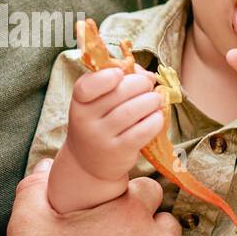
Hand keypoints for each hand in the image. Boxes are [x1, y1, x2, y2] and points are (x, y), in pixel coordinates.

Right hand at [61, 66, 164, 182]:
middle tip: (148, 85)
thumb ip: (120, 81)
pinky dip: (155, 120)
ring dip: (151, 100)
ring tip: (156, 100)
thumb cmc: (100, 122)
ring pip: (132, 111)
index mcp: (79, 102)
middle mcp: (85, 121)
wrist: (91, 161)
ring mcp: (101, 138)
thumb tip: (148, 75)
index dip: (106, 76)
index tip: (120, 73)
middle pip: (118, 93)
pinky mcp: (119, 152)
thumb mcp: (99, 101)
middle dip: (140, 83)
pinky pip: (142, 131)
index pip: (86, 87)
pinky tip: (157, 117)